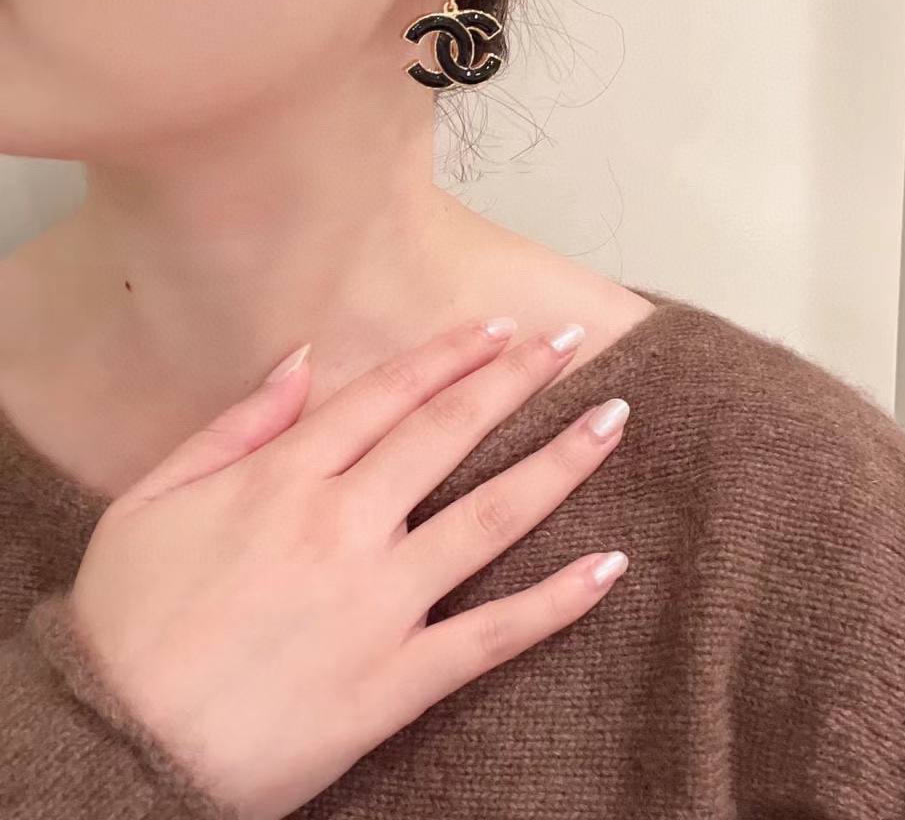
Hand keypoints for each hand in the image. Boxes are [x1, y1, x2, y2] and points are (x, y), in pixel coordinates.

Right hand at [67, 316, 630, 819]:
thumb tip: (301, 361)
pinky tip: (610, 567)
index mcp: (285, 478)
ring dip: (559, 463)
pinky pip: (491, 635)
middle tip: (570, 341)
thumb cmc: (124, 623)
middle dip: (516, 380)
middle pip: (448, 435)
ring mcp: (378, 602)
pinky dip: (556, 602)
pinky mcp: (396, 681)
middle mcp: (344, 524)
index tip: (498, 328)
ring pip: (489, 517)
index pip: (387, 397)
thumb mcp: (151, 500)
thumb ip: (233, 426)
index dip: (449, 356)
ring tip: (613, 421)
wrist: (117, 749)